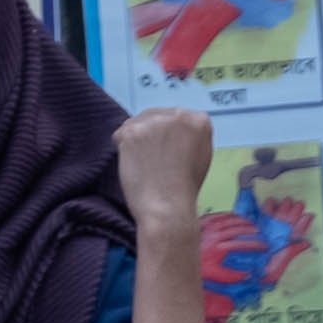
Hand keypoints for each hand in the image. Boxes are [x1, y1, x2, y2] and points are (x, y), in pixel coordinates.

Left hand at [112, 105, 214, 243]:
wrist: (167, 206)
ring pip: (137, 123)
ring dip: (136, 139)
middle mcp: (178, 115)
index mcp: (199, 120)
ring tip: (144, 163)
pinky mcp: (132, 131)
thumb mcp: (201, 155)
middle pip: (156, 115)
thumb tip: (176, 129)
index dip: (168, 135)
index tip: (167, 150)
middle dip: (151, 134)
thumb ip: (191, 136)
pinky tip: (133, 163)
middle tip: (151, 159)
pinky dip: (123, 147)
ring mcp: (154, 121)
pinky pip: (121, 134)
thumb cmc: (185, 189)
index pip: (177, 117)